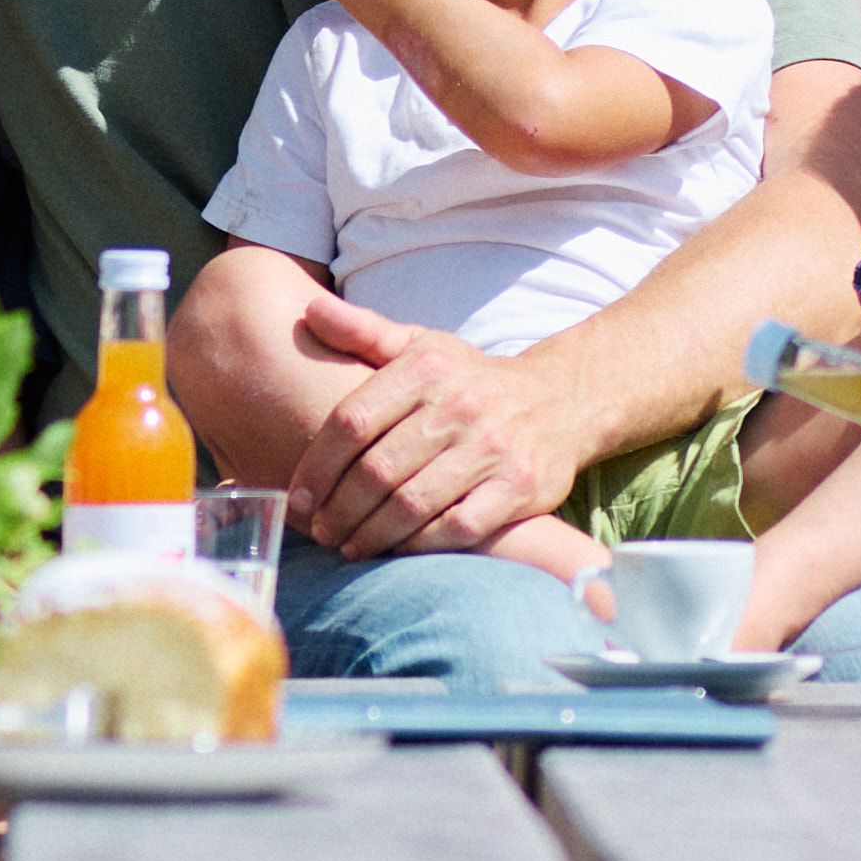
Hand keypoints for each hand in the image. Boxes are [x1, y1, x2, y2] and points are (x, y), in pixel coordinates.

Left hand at [279, 288, 580, 555]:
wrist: (562, 401)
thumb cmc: (472, 379)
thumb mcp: (422, 345)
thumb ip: (364, 331)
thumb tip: (310, 309)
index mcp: (426, 369)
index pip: (352, 420)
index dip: (317, 464)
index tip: (298, 497)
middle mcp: (459, 405)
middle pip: (377, 469)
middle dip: (339, 509)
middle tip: (318, 531)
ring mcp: (492, 448)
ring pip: (411, 504)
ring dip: (370, 534)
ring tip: (347, 546)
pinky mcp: (519, 487)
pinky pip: (457, 528)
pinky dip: (419, 544)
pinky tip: (396, 551)